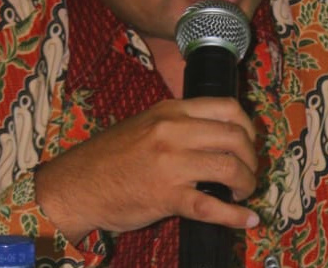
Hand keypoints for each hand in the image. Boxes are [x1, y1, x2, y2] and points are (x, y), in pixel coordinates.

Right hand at [34, 97, 259, 243]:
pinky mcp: (166, 197)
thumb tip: (217, 135)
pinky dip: (236, 216)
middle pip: (235, 137)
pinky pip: (212, 206)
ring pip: (229, 168)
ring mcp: (170, 164)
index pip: (227, 108)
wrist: (76, 186)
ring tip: (242, 194)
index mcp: (170, 110)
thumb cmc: (109, 157)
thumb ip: (179, 125)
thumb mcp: (145, 124)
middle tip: (248, 173)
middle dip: (251, 158)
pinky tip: (248, 220)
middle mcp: (173, 131)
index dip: (248, 127)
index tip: (249, 143)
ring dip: (246, 184)